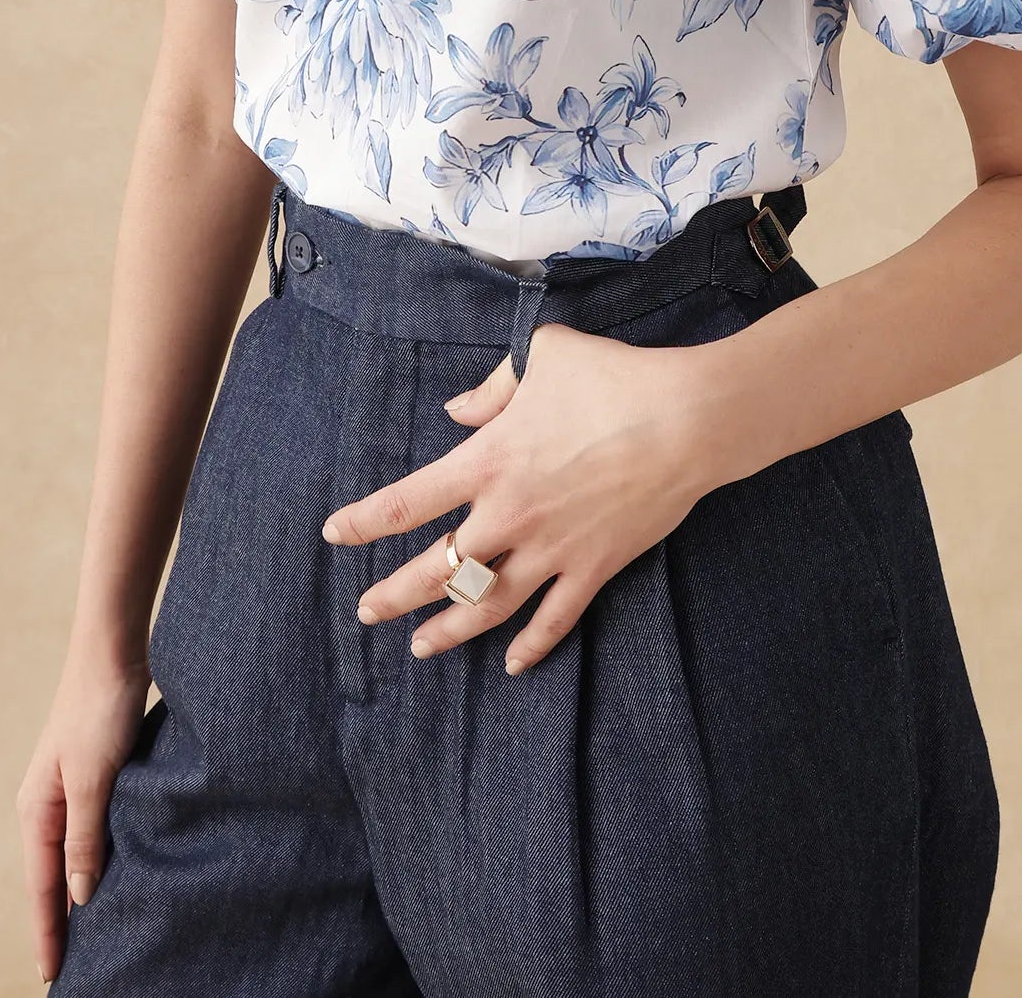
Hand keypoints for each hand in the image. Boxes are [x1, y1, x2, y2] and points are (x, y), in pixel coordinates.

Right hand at [15, 649, 151, 984]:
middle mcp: (48, 805)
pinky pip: (94, 833)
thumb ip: (84, 839)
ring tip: (97, 937)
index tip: (52, 978)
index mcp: (37, 809)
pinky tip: (118, 876)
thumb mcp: (93, 780)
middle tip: (75, 970)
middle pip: (53, 878)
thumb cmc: (98, 709)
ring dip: (83, 893)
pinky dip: (100, 860)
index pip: (41, 888)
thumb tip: (81, 896)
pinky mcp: (96, 777)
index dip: (48, 934)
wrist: (114, 651)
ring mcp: (71, 791)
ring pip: (75, 856)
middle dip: (62, 923)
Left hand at [321, 319, 717, 675]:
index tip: (336, 533)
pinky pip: (556, 619)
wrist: (685, 419)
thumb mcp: (544, 355)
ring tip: (421, 648)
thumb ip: (493, 386)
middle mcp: (510, 514)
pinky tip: (514, 665)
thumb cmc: (612, 378)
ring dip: (450, 630)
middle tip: (366, 611)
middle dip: (396, 594)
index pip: (408, 501)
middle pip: (438, 568)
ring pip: (487, 605)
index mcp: (489, 460)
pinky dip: (533, 646)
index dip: (366, 521)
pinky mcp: (594, 567)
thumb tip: (457, 411)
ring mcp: (552, 548)